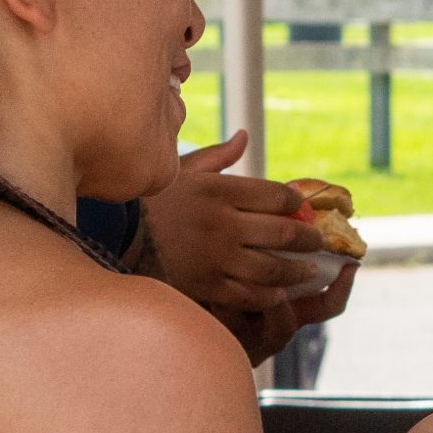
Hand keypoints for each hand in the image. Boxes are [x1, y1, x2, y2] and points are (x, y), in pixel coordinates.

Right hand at [141, 133, 353, 358]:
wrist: (113, 237)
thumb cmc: (150, 200)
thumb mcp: (181, 171)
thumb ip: (217, 157)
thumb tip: (245, 136)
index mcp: (219, 190)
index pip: (276, 195)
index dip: (297, 203)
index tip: (302, 208)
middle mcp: (223, 223)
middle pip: (283, 233)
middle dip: (309, 240)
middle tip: (318, 243)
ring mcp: (216, 257)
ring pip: (273, 268)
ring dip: (298, 271)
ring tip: (308, 271)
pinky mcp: (206, 284)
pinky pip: (250, 293)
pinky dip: (270, 295)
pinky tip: (279, 293)